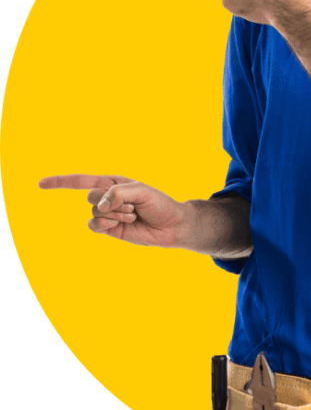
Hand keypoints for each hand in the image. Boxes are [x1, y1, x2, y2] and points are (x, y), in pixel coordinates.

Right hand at [38, 174, 185, 247]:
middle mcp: (106, 197)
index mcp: (112, 182)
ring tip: (132, 216)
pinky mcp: (109, 229)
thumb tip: (98, 206)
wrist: (171, 225)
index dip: (60, 181)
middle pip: (90, 196)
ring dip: (114, 214)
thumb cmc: (158, 203)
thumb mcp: (140, 191)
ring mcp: (106, 214)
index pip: (81, 180)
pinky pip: (94, 225)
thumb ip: (117, 193)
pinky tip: (121, 225)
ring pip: (94, 212)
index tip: (40, 184)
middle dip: (112, 202)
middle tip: (132, 206)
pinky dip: (106, 224)